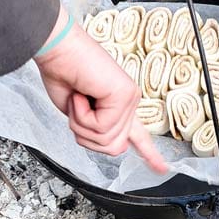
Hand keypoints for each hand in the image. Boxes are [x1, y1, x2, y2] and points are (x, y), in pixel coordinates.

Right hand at [34, 7, 168, 173]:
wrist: (56, 50)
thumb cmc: (62, 75)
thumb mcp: (78, 114)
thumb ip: (96, 131)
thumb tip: (114, 146)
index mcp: (119, 107)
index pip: (138, 134)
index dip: (148, 153)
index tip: (161, 169)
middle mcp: (129, 102)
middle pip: (112, 147)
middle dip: (86, 134)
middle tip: (77, 107)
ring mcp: (129, 98)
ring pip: (106, 140)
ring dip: (81, 123)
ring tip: (78, 98)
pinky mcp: (124, 94)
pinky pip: (102, 126)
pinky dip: (82, 115)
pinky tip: (81, 94)